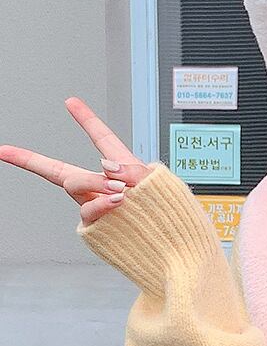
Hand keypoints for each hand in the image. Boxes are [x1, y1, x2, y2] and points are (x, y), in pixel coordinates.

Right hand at [0, 97, 154, 225]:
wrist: (171, 243)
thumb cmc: (167, 212)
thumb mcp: (155, 183)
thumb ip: (131, 170)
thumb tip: (105, 166)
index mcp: (122, 168)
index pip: (102, 138)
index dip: (86, 119)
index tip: (71, 102)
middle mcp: (102, 186)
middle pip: (62, 170)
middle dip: (30, 160)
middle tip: (6, 151)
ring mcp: (95, 206)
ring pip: (76, 184)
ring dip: (96, 182)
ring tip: (121, 191)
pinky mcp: (94, 225)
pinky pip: (88, 209)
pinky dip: (103, 204)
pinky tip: (118, 202)